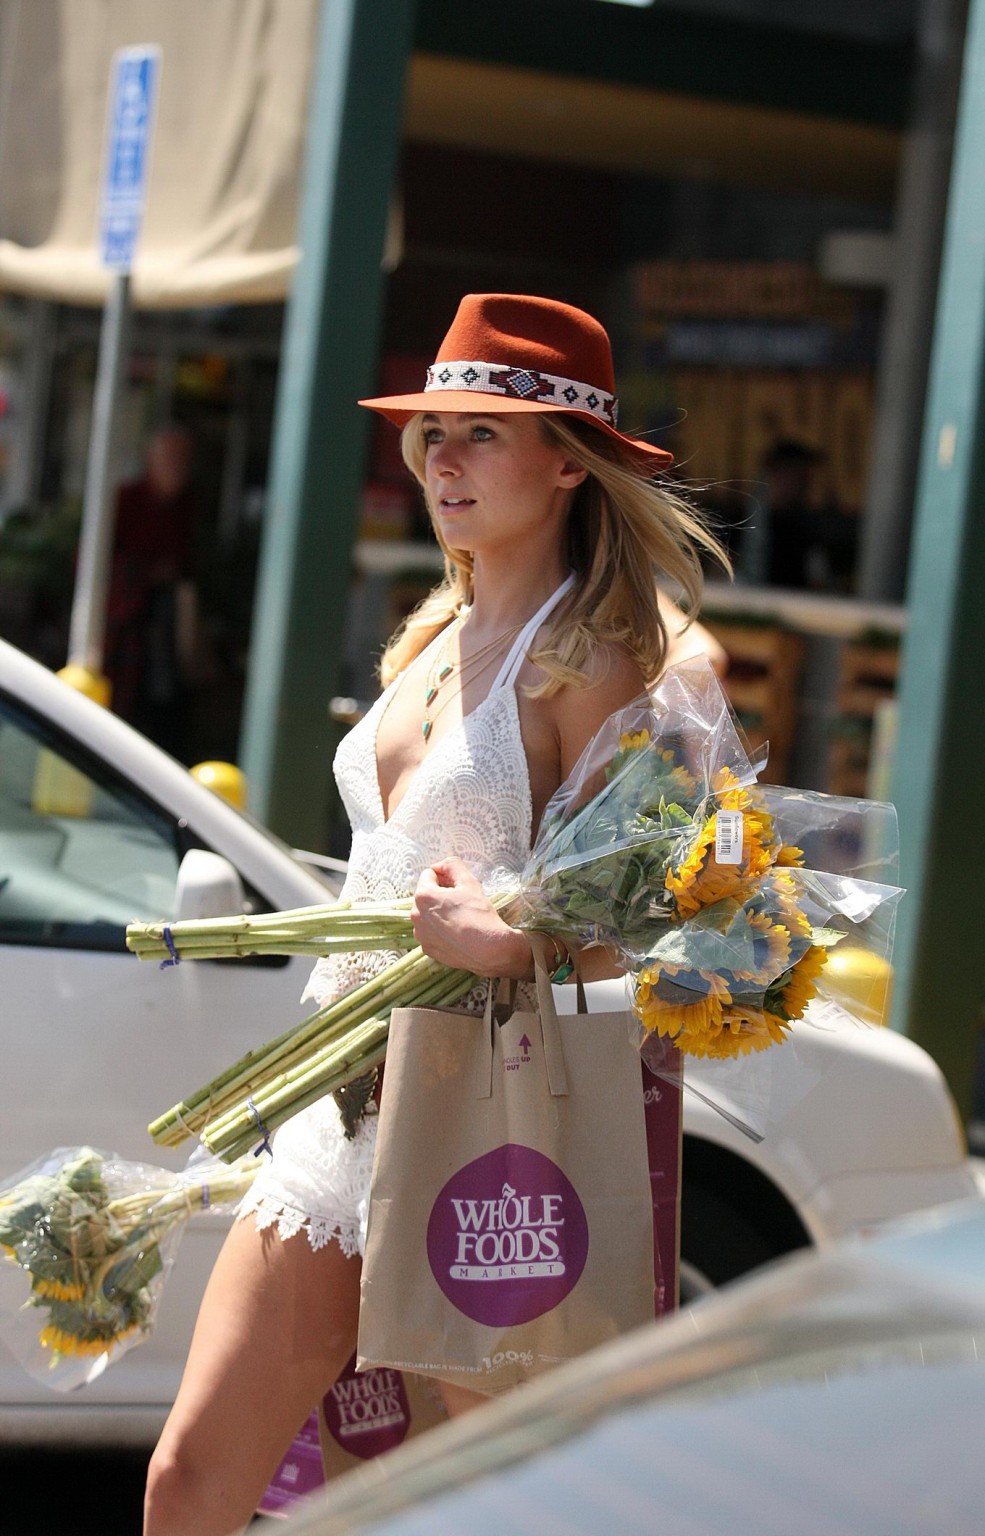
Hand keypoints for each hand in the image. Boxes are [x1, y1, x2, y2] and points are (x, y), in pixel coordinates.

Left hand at [411, 857, 531, 977]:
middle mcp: (416, 915)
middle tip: (461, 901)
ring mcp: (421, 934)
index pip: (429, 875)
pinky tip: (456, 931)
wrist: (488, 949)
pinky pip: (431, 932)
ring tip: (459, 917)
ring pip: (427, 914)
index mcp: (423, 896)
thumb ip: (453, 865)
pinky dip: (440, 930)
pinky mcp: (427, 949)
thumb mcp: (469, 882)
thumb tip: (443, 865)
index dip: (444, 876)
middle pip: (426, 895)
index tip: (457, 884)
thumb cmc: (479, 914)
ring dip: (438, 912)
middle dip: (440, 894)